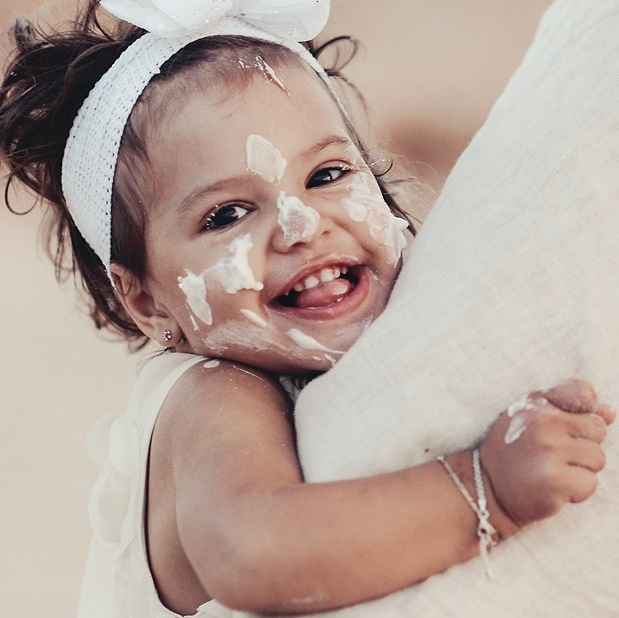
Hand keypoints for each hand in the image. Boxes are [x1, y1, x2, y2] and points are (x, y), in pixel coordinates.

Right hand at [479, 379, 614, 530]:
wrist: (486, 488)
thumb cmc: (512, 451)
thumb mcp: (531, 420)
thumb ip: (570, 411)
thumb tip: (611, 412)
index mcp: (535, 402)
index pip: (583, 392)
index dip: (584, 411)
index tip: (565, 426)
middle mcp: (542, 421)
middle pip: (598, 429)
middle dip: (583, 445)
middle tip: (553, 455)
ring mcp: (549, 450)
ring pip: (598, 459)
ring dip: (580, 470)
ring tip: (551, 471)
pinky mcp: (555, 480)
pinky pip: (591, 483)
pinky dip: (576, 491)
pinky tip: (553, 488)